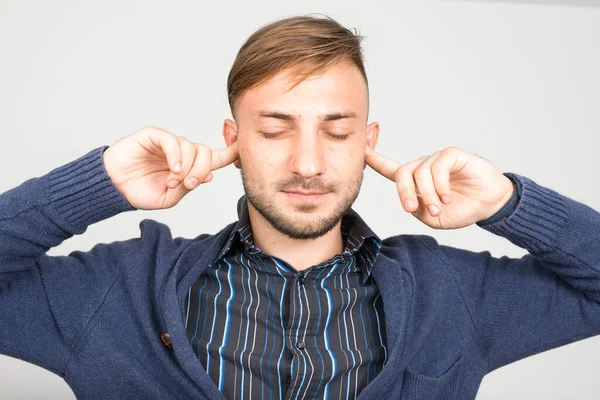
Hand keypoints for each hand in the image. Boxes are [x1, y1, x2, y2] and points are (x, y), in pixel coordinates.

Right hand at [102, 126, 238, 209]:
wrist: (113, 188)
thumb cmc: (139, 192)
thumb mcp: (170, 197)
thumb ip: (189, 186)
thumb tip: (209, 175)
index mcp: (188, 167)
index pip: (214, 158)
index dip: (230, 153)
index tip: (243, 150)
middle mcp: (181, 153)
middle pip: (206, 153)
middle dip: (201, 170)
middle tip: (189, 184)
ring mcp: (168, 143)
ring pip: (192, 148)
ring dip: (186, 168)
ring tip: (172, 181)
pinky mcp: (154, 135)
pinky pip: (173, 141)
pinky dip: (177, 156)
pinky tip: (173, 169)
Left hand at [364, 145, 514, 229]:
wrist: (489, 205)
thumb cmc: (461, 209)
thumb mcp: (433, 218)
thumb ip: (417, 209)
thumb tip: (408, 199)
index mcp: (415, 182)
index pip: (389, 169)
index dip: (374, 159)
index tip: (361, 149)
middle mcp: (423, 167)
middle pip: (402, 173)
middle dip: (403, 192)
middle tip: (410, 209)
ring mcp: (437, 160)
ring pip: (420, 173)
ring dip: (427, 195)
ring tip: (438, 209)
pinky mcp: (452, 155)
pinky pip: (438, 166)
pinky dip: (439, 185)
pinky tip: (446, 198)